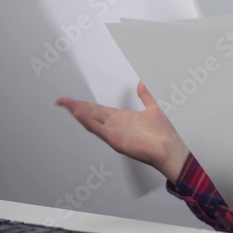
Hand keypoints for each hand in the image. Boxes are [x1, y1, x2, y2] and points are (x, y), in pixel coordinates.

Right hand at [56, 81, 189, 183]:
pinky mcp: (116, 140)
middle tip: (62, 100)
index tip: (72, 99)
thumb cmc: (163, 134)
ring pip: (92, 121)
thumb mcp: (153, 108)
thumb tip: (141, 83)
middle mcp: (116, 126)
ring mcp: (114, 133)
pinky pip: (99, 129)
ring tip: (66, 104)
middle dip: (76, 106)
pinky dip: (88, 122)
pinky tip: (79, 114)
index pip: (98, 109)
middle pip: (91, 114)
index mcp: (122, 119)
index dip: (85, 104)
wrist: (170, 149)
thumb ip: (146, 95)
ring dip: (79, 112)